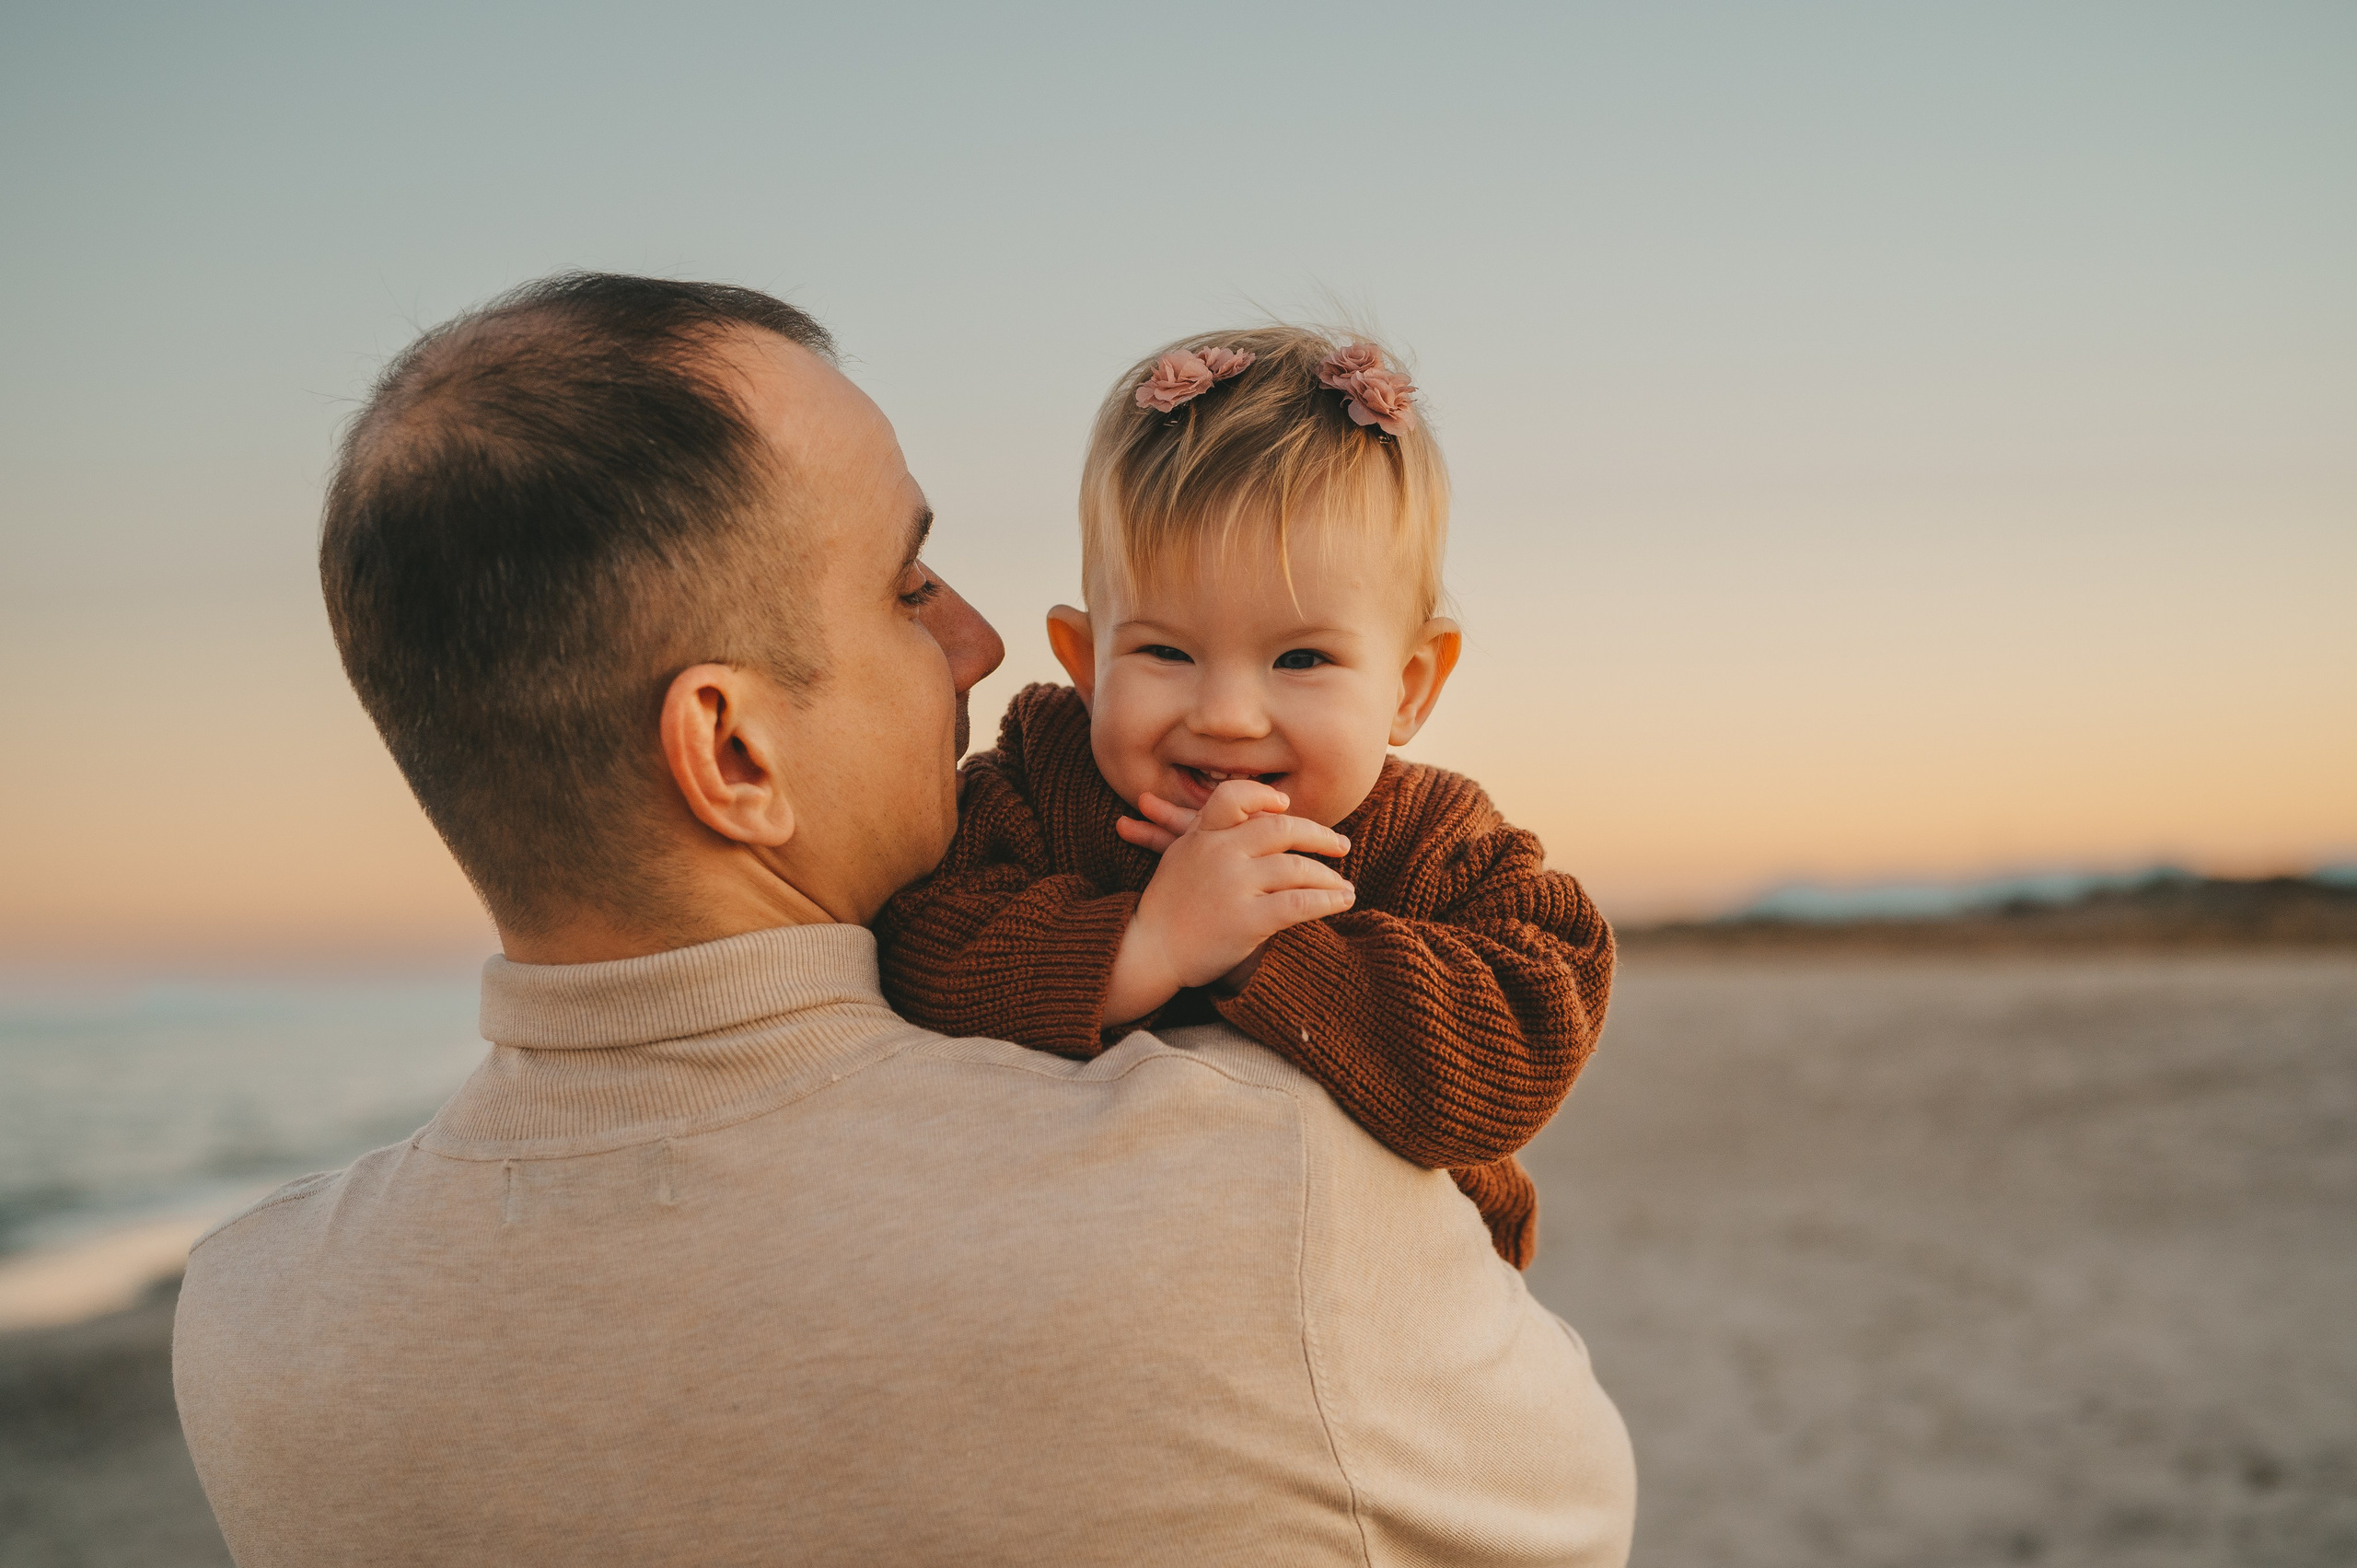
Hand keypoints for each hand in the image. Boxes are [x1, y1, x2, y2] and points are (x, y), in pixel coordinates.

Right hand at [1102, 780, 1353, 1024]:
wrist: (1149, 951)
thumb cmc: (1168, 905)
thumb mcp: (1181, 854)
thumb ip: (1212, 830)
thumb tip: (1251, 811)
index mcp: (1203, 834)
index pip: (1235, 796)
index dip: (1264, 797)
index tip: (1286, 805)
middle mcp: (1220, 853)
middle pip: (1282, 829)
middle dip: (1319, 837)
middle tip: (1341, 845)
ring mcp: (1234, 885)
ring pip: (1297, 868)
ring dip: (1329, 877)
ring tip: (1344, 885)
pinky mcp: (1247, 919)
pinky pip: (1300, 903)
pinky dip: (1327, 901)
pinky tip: (1342, 901)